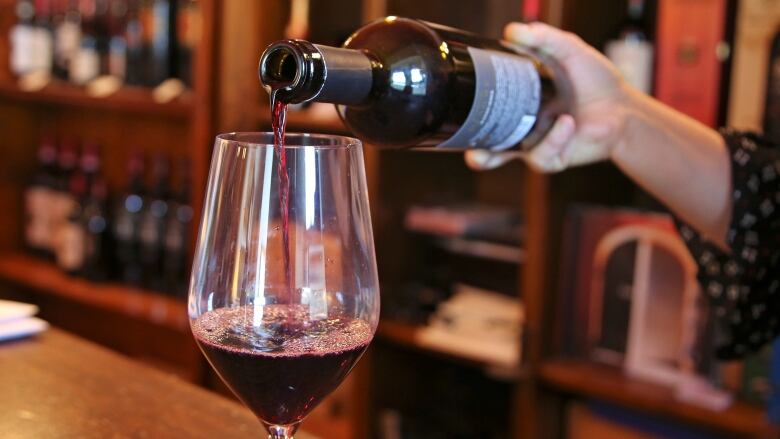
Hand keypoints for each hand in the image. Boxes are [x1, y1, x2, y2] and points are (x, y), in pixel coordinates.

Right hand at [466, 22, 629, 172]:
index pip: (488, 110)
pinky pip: (542, 155)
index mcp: (520, 103)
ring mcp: (537, 144)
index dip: (470, 114)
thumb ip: (542, 39)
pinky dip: (554, 138)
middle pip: (489, 145)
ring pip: (509, 158)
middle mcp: (523, 127)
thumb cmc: (594, 80)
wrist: (623, 106)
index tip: (457, 109)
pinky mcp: (554, 158)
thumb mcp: (568, 51)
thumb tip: (511, 30)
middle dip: (476, 153)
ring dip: (502, 153)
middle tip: (468, 151)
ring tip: (497, 148)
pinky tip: (566, 122)